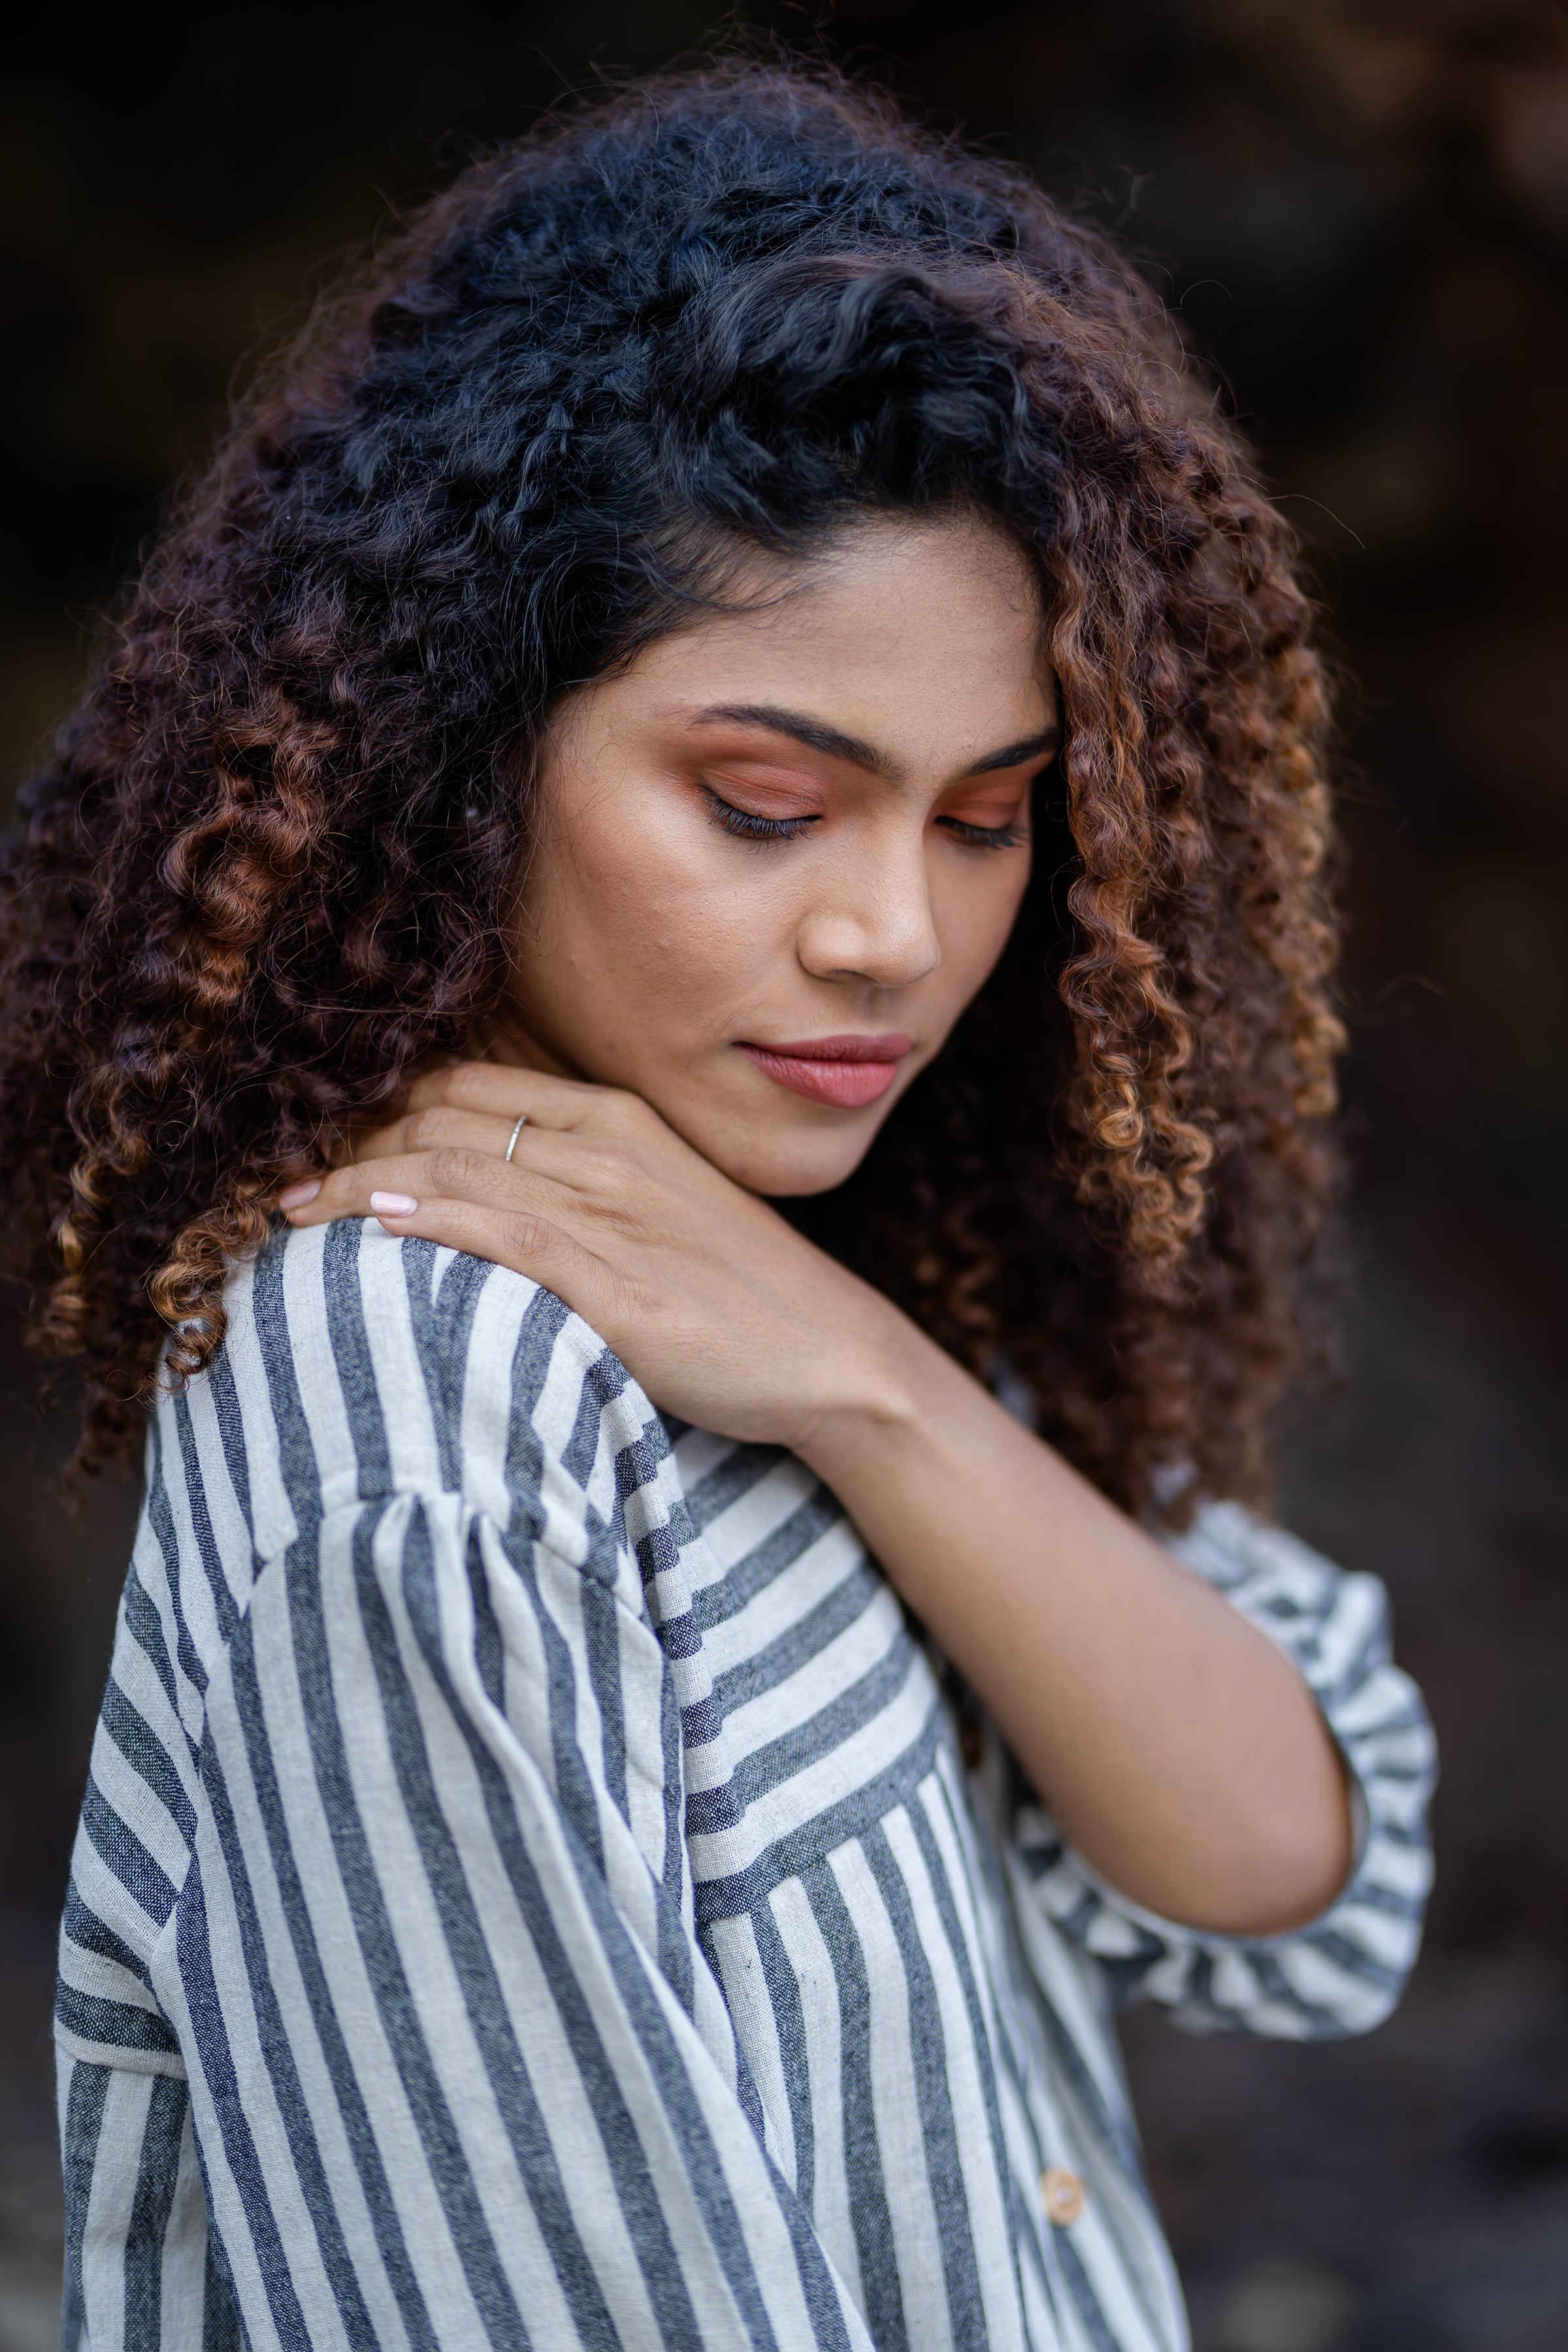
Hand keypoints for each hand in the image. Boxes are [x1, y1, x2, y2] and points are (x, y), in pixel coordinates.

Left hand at [279, 1061, 909, 1450]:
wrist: (834, 1355)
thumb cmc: (740, 1289)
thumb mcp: (660, 1205)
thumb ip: (577, 1178)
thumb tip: (480, 1181)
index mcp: (617, 1121)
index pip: (468, 1087)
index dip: (381, 1110)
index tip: (321, 1145)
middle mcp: (610, 1152)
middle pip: (445, 1121)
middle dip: (351, 1146)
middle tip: (283, 1185)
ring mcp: (617, 1217)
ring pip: (461, 1171)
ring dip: (362, 1185)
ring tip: (290, 1212)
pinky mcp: (622, 1290)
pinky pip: (510, 1238)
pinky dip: (435, 1222)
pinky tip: (373, 1224)